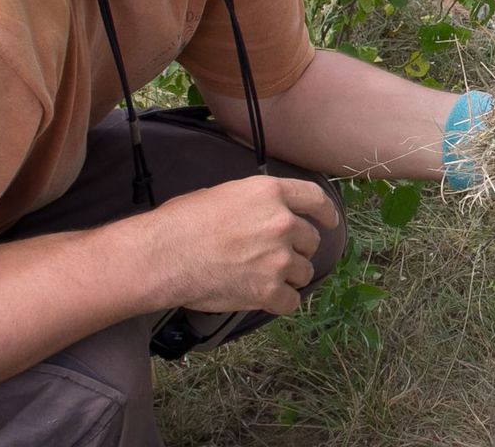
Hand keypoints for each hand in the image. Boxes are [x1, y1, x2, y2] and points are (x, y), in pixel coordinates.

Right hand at [149, 175, 339, 315]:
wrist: (164, 255)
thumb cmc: (183, 221)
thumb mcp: (224, 193)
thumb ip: (254, 203)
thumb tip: (261, 215)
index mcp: (270, 193)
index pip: (314, 199)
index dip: (326, 212)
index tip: (329, 222)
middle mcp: (282, 223)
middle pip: (310, 240)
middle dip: (297, 249)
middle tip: (274, 256)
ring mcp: (278, 258)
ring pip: (304, 272)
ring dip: (289, 276)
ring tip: (263, 278)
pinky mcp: (269, 290)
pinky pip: (292, 302)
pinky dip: (280, 302)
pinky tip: (265, 299)